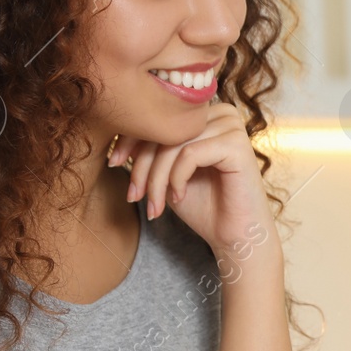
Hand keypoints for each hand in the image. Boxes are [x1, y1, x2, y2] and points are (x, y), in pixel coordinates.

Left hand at [109, 99, 272, 258]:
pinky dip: (177, 179)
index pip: (158, 116)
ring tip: (155, 204)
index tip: (114, 164)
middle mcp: (220, 113)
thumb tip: (120, 128)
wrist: (234, 237)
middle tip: (134, 195)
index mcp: (205, 114)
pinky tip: (179, 197)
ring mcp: (232, 127)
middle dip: (142, 166)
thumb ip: (150, 147)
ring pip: (174, 144)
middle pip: (164, 129)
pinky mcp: (237, 145)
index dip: (130, 140)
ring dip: (156, 178)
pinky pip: (190, 154)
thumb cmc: (203, 205)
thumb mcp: (167, 171)